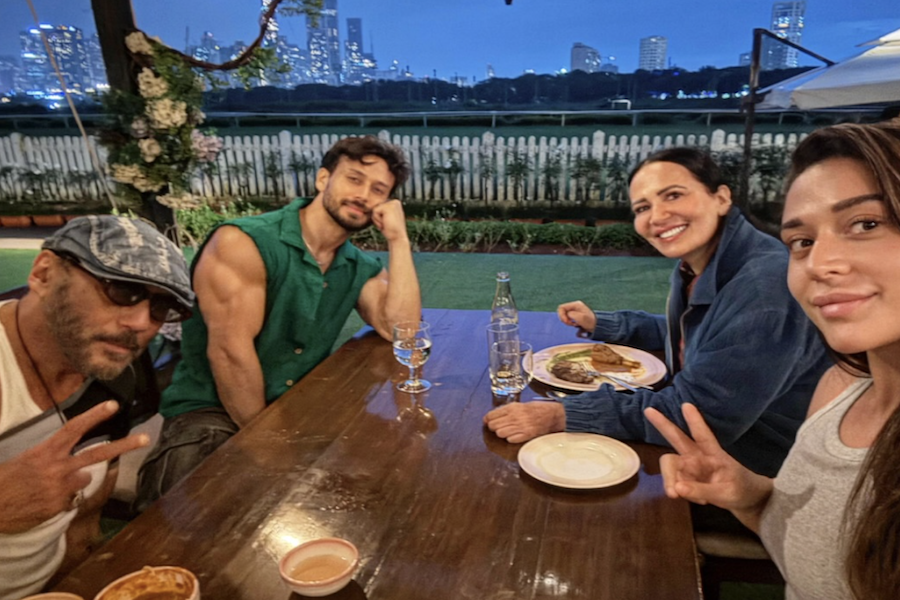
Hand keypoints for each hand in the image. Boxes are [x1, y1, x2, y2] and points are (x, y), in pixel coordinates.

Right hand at [0, 401, 149, 533]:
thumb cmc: (5, 482)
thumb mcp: (24, 461)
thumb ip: (51, 459)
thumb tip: (73, 463)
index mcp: (45, 452)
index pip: (73, 429)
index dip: (94, 416)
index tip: (113, 405)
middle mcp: (57, 468)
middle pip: (98, 453)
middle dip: (124, 445)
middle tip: (146, 438)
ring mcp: (61, 488)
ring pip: (84, 479)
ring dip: (73, 482)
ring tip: (46, 487)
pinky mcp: (60, 506)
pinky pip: (70, 500)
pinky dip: (60, 500)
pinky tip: (41, 502)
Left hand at [372, 200, 408, 243]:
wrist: (398, 238)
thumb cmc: (392, 230)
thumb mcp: (388, 218)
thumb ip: (384, 211)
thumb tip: (375, 208)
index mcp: (396, 203)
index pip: (380, 207)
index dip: (381, 217)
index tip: (389, 223)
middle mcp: (395, 201)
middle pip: (377, 207)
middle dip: (378, 218)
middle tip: (387, 224)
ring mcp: (392, 203)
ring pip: (375, 210)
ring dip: (378, 220)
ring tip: (387, 224)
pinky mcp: (388, 207)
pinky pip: (374, 212)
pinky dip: (377, 220)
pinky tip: (386, 223)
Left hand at [483, 401, 565, 443]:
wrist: (552, 414)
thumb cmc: (536, 409)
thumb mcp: (520, 405)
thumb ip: (506, 410)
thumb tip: (490, 417)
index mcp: (512, 407)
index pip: (491, 415)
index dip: (487, 419)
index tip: (487, 422)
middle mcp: (514, 416)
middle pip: (493, 425)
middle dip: (493, 427)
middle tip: (498, 426)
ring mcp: (520, 426)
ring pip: (500, 433)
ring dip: (501, 433)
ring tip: (507, 431)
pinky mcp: (526, 435)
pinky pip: (510, 440)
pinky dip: (510, 438)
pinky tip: (514, 435)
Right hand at [557, 301, 596, 335]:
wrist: (597, 326)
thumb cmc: (590, 321)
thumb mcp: (580, 317)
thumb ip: (571, 314)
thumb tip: (566, 314)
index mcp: (576, 304)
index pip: (562, 307)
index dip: (561, 315)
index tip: (566, 322)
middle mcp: (574, 306)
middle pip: (562, 311)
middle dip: (564, 318)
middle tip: (570, 324)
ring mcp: (574, 310)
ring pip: (564, 315)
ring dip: (566, 321)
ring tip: (573, 324)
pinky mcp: (575, 315)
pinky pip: (567, 317)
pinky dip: (569, 322)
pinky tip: (574, 324)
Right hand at [644, 404, 771, 518]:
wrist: (745, 501)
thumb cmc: (740, 490)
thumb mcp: (725, 494)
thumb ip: (701, 491)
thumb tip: (675, 489)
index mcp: (713, 454)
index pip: (703, 435)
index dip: (695, 421)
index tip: (687, 405)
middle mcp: (697, 456)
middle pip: (677, 437)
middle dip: (662, 424)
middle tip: (648, 410)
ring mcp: (690, 466)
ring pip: (670, 464)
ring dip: (669, 479)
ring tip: (675, 495)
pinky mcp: (685, 477)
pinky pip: (675, 484)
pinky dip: (682, 493)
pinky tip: (700, 500)